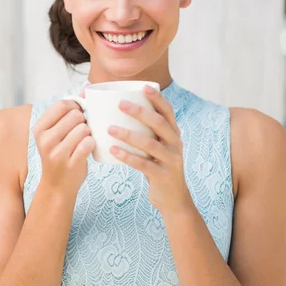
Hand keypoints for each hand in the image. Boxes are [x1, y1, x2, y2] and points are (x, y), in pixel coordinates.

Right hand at [33, 89, 94, 195]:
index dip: (75, 106)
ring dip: (89, 133)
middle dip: (84, 120)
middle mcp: (45, 140)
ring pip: (83, 128)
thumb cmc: (60, 154)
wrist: (57, 186)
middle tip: (81, 130)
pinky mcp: (70, 164)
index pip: (62, 105)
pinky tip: (87, 149)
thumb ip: (68, 111)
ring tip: (83, 140)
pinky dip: (92, 144)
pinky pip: (88, 143)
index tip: (78, 114)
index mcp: (39, 128)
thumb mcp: (55, 133)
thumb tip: (87, 87)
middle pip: (75, 115)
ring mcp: (57, 153)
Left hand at [107, 85, 192, 213]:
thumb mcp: (158, 148)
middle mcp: (175, 144)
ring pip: (150, 144)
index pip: (168, 111)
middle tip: (120, 104)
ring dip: (128, 134)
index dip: (157, 98)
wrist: (173, 198)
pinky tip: (113, 150)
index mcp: (174, 134)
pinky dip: (127, 156)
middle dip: (139, 111)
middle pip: (159, 123)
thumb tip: (119, 113)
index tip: (143, 86)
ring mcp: (171, 160)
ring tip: (110, 128)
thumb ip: (147, 133)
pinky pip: (143, 164)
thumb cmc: (158, 167)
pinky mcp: (163, 176)